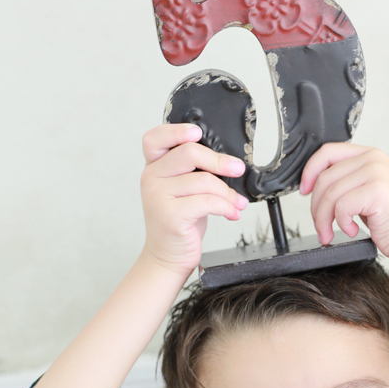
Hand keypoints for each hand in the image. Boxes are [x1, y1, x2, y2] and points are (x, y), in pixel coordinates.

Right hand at [139, 123, 248, 276]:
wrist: (168, 256)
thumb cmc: (180, 222)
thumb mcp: (183, 191)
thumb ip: (193, 171)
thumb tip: (228, 161)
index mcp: (153, 168)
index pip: (155, 138)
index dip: (176, 130)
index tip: (198, 133)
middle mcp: (151, 178)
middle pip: (189, 153)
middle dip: (219, 161)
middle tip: (237, 169)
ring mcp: (158, 197)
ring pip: (204, 180)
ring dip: (228, 193)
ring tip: (237, 203)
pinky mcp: (170, 216)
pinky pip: (208, 202)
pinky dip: (226, 206)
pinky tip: (232, 213)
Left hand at [300, 143, 388, 263]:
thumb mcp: (367, 192)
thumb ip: (347, 182)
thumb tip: (315, 185)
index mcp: (370, 155)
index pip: (327, 152)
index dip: (310, 171)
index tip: (304, 191)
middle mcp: (373, 159)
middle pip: (325, 178)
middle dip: (316, 207)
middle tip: (321, 226)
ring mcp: (376, 172)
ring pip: (330, 194)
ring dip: (324, 220)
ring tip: (331, 233)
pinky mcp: (377, 189)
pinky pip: (341, 206)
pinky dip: (342, 223)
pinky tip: (353, 231)